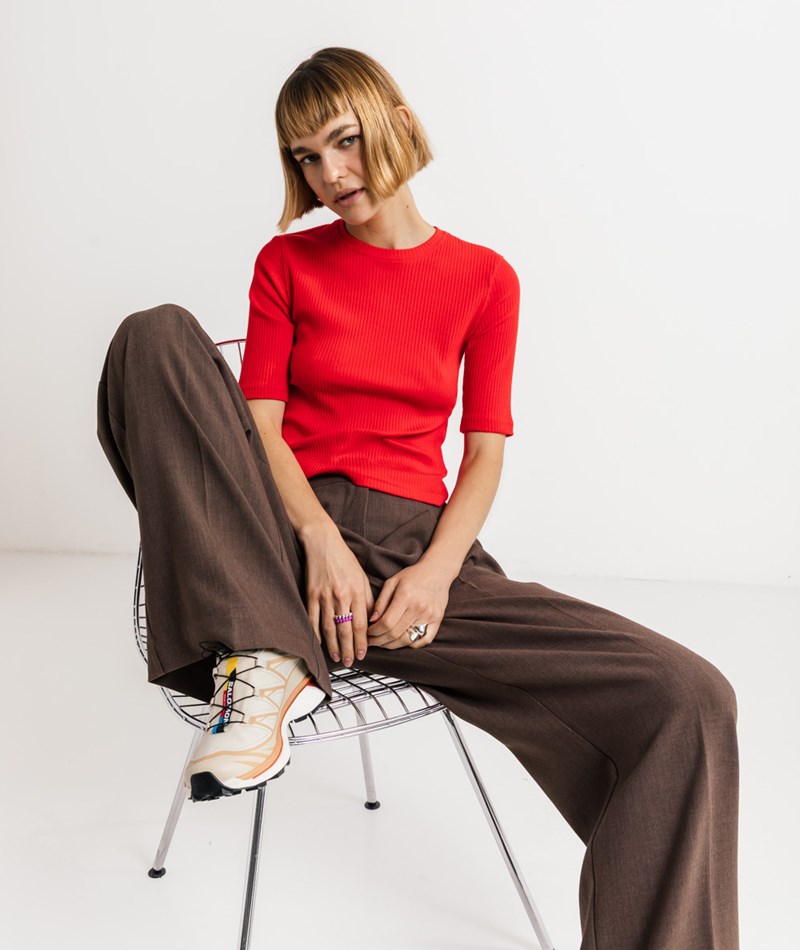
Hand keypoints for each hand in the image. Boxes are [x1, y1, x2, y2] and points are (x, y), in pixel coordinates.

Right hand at [303, 525, 374, 666]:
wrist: (323, 544)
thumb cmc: (345, 560)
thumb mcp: (362, 577)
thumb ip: (368, 600)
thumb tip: (372, 621)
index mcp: (357, 592)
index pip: (361, 623)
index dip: (362, 641)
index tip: (363, 654)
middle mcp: (342, 596)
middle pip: (346, 629)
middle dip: (348, 649)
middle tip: (350, 662)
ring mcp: (325, 596)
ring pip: (330, 627)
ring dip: (333, 645)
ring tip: (336, 657)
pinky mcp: (311, 595)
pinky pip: (313, 619)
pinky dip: (316, 633)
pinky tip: (319, 644)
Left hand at [366, 561, 451, 649]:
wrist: (437, 571)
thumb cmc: (412, 576)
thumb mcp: (392, 582)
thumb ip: (381, 602)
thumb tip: (371, 620)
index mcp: (406, 597)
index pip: (386, 623)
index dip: (374, 632)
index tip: (367, 633)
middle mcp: (419, 608)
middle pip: (395, 633)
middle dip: (379, 641)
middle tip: (371, 641)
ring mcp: (430, 616)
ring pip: (407, 640)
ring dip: (391, 645)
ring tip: (382, 643)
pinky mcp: (437, 621)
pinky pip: (422, 641)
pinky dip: (410, 644)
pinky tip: (400, 641)